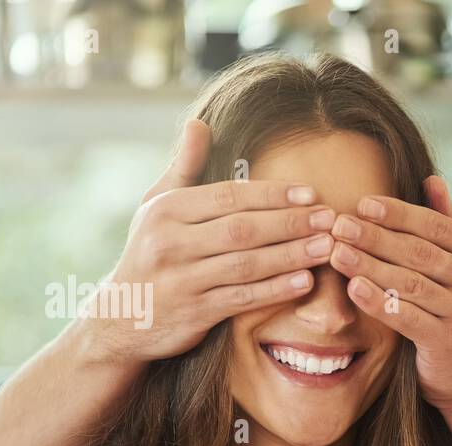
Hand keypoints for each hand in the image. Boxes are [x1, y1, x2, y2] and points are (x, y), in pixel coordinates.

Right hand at [85, 118, 339, 362]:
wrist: (121, 317)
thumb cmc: (150, 252)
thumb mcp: (156, 206)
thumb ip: (183, 168)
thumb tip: (199, 123)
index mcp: (167, 210)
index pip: (229, 196)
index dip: (273, 195)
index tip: (311, 194)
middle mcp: (171, 242)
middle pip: (243, 229)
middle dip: (291, 223)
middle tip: (330, 219)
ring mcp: (183, 279)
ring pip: (247, 264)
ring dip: (291, 256)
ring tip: (325, 247)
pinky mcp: (194, 312)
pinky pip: (242, 298)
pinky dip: (275, 290)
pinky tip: (304, 282)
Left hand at [327, 176, 451, 411]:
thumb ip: (447, 226)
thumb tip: (431, 178)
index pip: (436, 225)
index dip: (397, 213)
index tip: (360, 204)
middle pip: (420, 252)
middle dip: (375, 237)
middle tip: (338, 225)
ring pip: (411, 283)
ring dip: (370, 266)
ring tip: (337, 252)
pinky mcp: (450, 343)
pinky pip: (408, 317)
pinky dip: (379, 301)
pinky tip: (353, 288)